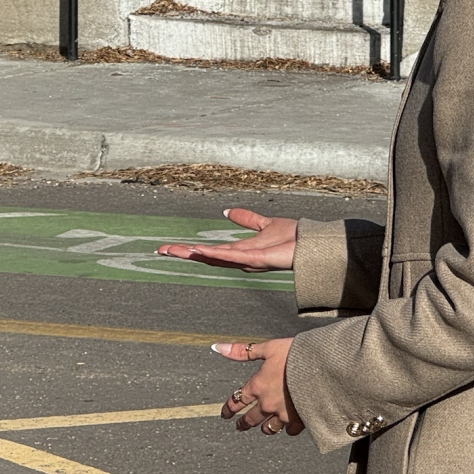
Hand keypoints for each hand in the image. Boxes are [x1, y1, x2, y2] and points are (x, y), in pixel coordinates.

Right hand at [156, 208, 296, 271]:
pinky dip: (216, 254)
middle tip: (162, 250)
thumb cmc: (293, 238)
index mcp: (240, 250)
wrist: (311, 244)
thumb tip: (227, 212)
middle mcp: (240, 258)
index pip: (210, 250)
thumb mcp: (264, 223)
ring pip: (215, 257)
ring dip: (195, 254)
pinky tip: (200, 250)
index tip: (169, 248)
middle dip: (184, 253)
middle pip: (207, 256)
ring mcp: (247, 261)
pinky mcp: (257, 260)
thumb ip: (246, 219)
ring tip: (175, 250)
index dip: (189, 249)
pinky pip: (233, 256)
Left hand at [215, 339, 303, 435]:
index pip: (237, 401)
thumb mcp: (267, 348)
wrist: (323, 367)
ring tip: (264, 429)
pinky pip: (291, 430)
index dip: (228, 409)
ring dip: (265, 428)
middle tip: (240, 426)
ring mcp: (284, 414)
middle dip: (243, 423)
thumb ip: (242, 351)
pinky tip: (289, 427)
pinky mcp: (300, 420)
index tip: (225, 414)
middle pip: (250, 419)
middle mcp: (267, 403)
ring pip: (269, 428)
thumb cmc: (296, 355)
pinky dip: (288, 429)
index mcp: (258, 386)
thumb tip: (218, 348)